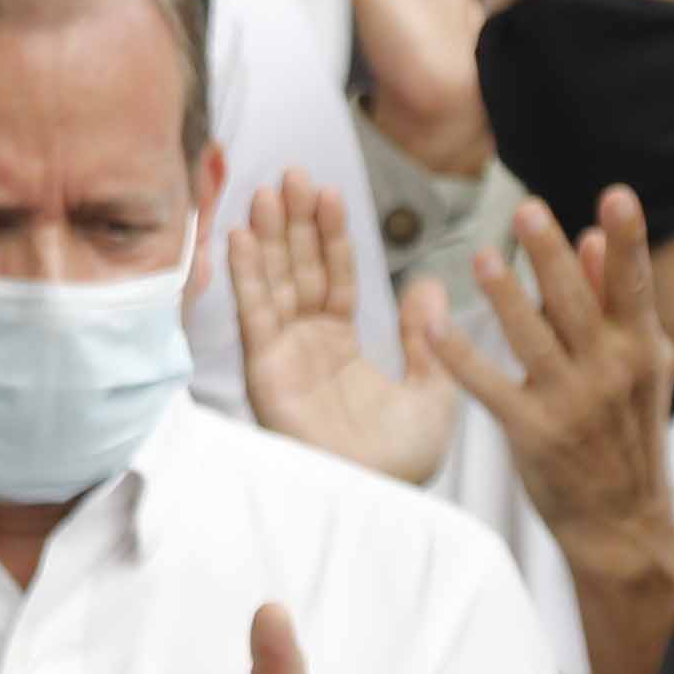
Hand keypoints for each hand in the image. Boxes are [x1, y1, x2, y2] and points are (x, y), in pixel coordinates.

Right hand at [225, 172, 451, 484]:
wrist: (378, 499)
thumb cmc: (401, 462)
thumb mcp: (434, 393)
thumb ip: (429, 339)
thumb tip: (430, 286)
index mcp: (342, 346)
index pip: (336, 277)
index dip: (331, 236)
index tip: (329, 193)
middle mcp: (307, 344)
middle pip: (298, 270)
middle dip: (294, 223)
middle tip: (293, 175)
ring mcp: (283, 355)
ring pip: (274, 284)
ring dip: (267, 238)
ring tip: (266, 192)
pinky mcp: (264, 371)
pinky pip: (255, 314)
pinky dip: (247, 275)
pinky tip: (240, 237)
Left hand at [429, 190, 673, 574]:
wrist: (622, 518)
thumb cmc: (627, 430)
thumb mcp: (638, 364)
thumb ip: (614, 301)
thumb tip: (592, 238)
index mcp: (639, 347)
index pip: (633, 284)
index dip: (626, 240)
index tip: (617, 195)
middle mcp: (609, 370)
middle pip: (576, 303)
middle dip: (551, 257)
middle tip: (529, 210)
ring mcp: (571, 402)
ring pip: (533, 340)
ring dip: (506, 299)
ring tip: (483, 258)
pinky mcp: (533, 431)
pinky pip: (490, 387)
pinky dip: (461, 357)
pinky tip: (434, 327)